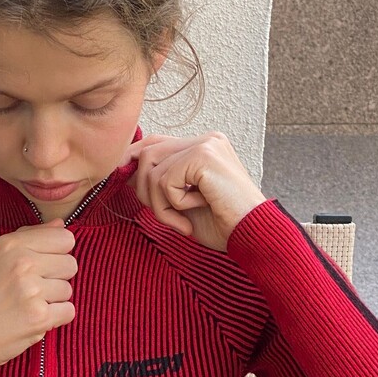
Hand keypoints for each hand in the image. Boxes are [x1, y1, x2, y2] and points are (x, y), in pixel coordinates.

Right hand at [0, 219, 77, 365]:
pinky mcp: (39, 317)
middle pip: (71, 264)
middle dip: (56, 278)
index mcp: (11, 245)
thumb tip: (60, 224)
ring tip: (28, 305)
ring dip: (53, 300)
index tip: (44, 264)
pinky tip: (33, 319)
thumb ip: (28, 236)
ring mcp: (32, 290)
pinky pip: (68, 311)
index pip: (64, 238)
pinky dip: (55, 319)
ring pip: (68, 289)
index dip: (57, 253)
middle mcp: (23, 263)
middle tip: (33, 289)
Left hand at [120, 132, 266, 251]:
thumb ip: (159, 183)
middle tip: (168, 217)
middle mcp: (206, 139)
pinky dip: (172, 205)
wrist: (254, 236)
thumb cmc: (223, 224)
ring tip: (182, 219)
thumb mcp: (182, 201)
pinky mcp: (204, 156)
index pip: (156, 143)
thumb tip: (124, 171)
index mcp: (204, 146)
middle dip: (145, 190)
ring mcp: (206, 144)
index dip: (134, 160)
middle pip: (148, 153)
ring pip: (152, 169)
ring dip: (159, 204)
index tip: (123, 180)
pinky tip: (195, 211)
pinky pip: (164, 181)